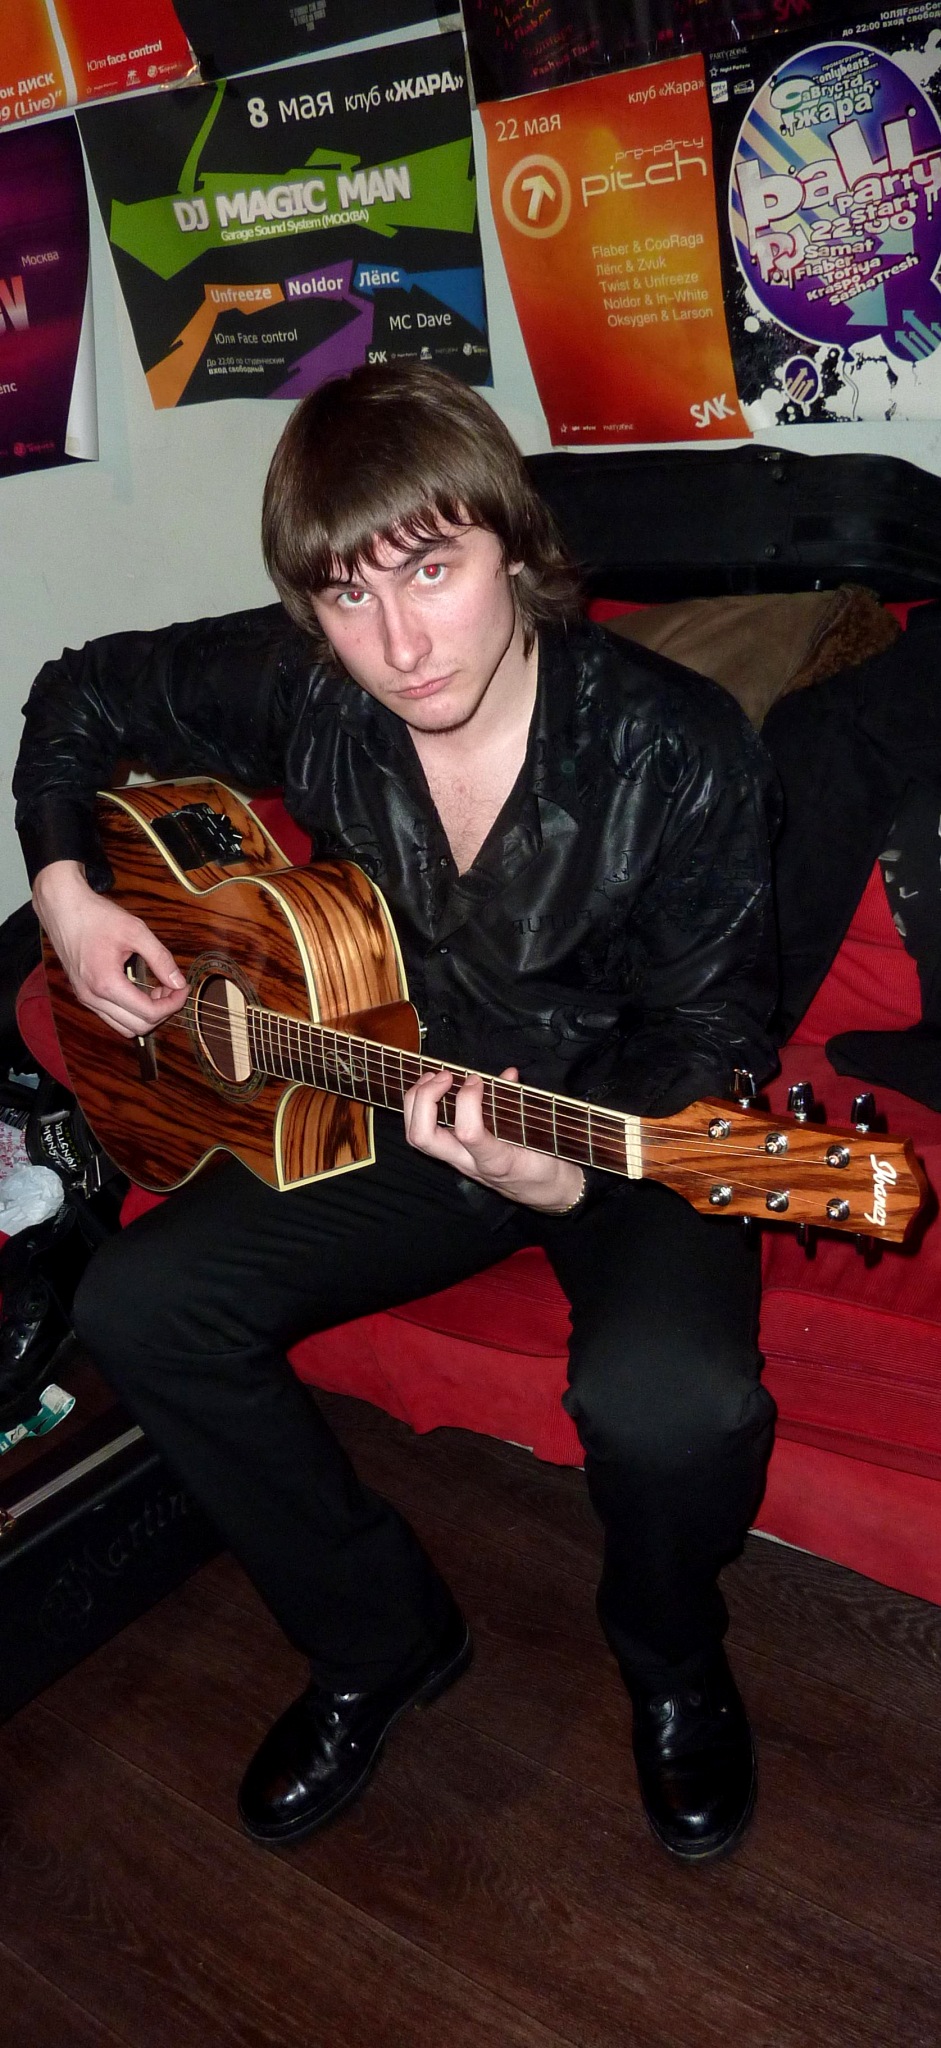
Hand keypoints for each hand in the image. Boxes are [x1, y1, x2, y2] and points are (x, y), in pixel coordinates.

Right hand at [33, 860, 187, 1038]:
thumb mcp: (136, 931)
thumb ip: (160, 958)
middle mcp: (93, 998)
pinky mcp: (84, 995)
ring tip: (156, 990)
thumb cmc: (96, 916)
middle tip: (172, 988)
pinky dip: (130, 1012)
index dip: (173, 1003)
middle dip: (162, 1011)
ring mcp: (86, 999)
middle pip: (138, 1027)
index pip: (149, 1013)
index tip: (183, 987)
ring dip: (146, 1015)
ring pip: (124, 1027)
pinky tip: (139, 990)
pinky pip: (112, 1017)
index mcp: (106, 983)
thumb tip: (178, 982)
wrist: (63, 909)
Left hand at [402, 1066, 585, 1213]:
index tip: (477, 1080)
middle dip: (425, 1099)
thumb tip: (508, 1073)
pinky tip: (433, 1090)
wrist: (548, 1193)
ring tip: (432, 1078)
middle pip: (424, 1137)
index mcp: (496, 1159)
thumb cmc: (547, 1161)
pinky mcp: (454, 1159)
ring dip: (416, 1103)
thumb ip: (519, 1102)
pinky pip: (426, 1136)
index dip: (466, 1101)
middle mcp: (469, 1163)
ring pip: (417, 1138)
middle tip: (445, 1075)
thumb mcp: (541, 1133)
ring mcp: (458, 1162)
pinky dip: (421, 1109)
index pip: (468, 1133)